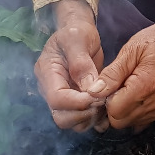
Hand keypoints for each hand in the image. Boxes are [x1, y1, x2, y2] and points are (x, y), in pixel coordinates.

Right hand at [34, 0, 105, 130]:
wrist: (79, 32)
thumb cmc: (76, 31)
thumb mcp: (78, 38)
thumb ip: (81, 63)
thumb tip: (89, 88)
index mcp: (47, 73)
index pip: (56, 99)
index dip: (77, 103)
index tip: (98, 96)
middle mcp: (50, 89)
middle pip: (61, 117)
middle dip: (84, 114)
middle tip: (104, 102)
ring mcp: (63, 97)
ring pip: (72, 123)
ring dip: (91, 119)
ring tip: (107, 104)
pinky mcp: (74, 102)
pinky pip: (81, 120)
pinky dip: (94, 120)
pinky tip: (107, 110)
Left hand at [91, 6, 154, 130]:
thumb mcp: (131, 50)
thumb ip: (112, 73)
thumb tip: (93, 92)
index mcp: (145, 86)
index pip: (114, 111)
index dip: (105, 100)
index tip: (108, 85)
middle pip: (121, 122)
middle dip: (113, 107)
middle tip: (117, 86)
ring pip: (132, 123)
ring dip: (125, 110)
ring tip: (129, 87)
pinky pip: (144, 120)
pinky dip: (137, 110)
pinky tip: (138, 93)